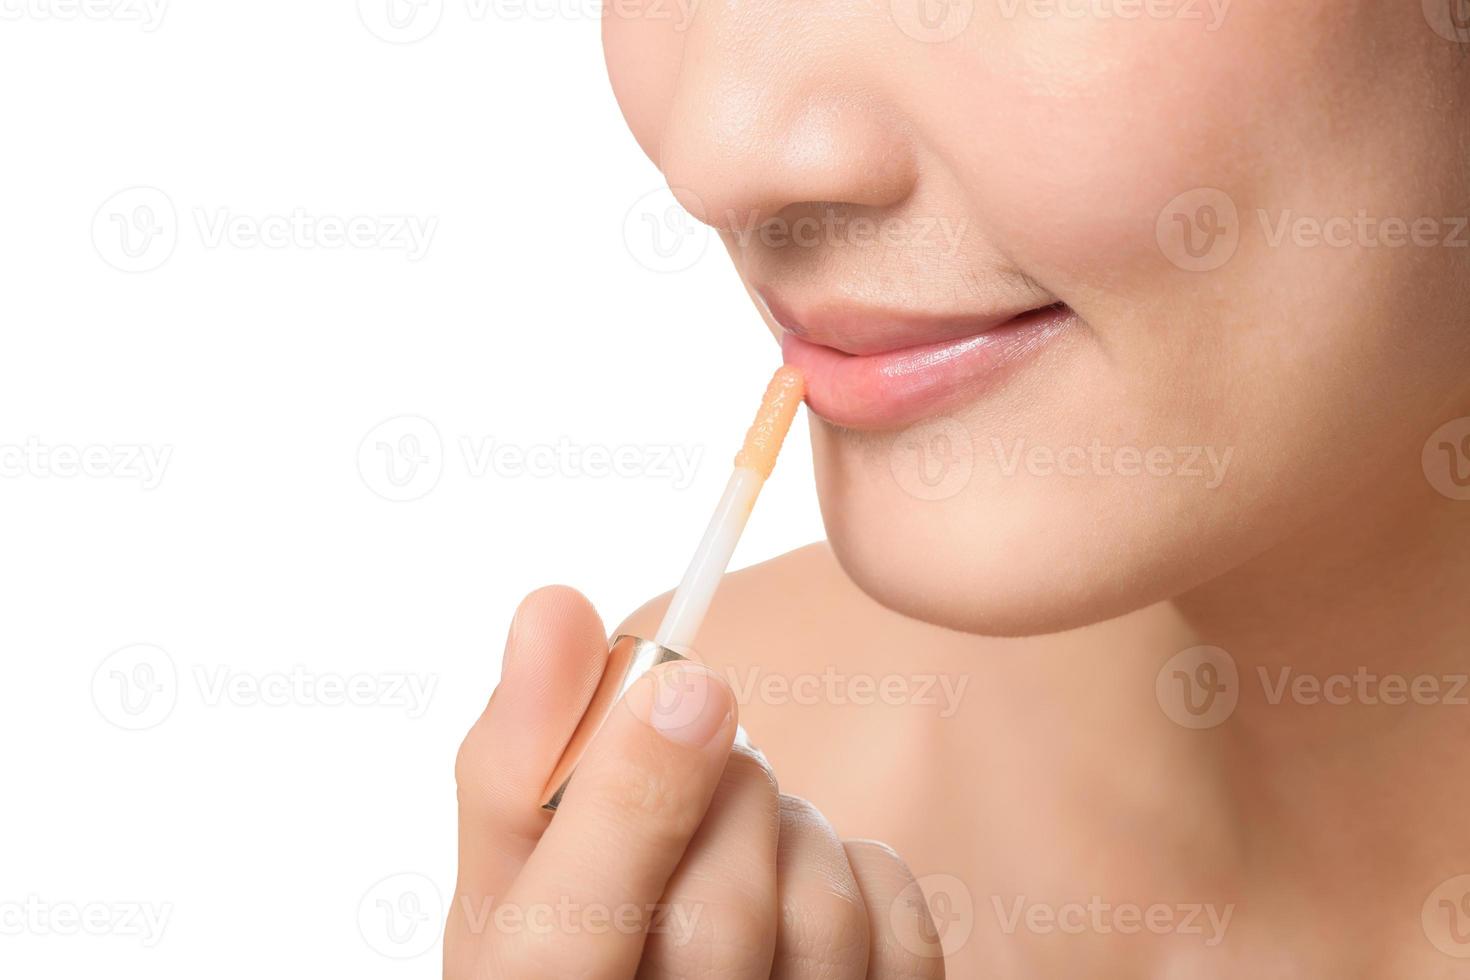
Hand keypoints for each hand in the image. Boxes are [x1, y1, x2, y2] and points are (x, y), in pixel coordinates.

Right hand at [445, 585, 945, 978]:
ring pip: (822, 919)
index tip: (683, 684)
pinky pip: (902, 933)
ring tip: (742, 831)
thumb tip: (555, 608)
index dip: (626, 808)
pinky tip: (803, 880)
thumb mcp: (514, 872)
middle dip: (722, 789)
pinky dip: (863, 872)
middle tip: (700, 740)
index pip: (565, 948)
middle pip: (719, 923)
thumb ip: (521, 752)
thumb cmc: (577, 935)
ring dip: (790, 828)